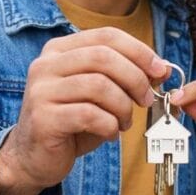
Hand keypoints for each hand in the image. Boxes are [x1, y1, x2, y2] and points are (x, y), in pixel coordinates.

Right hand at [0, 28, 168, 194]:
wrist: (33, 157)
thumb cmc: (72, 122)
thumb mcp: (102, 94)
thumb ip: (126, 77)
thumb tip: (163, 68)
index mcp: (60, 50)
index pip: (106, 36)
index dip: (139, 51)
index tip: (160, 70)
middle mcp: (46, 64)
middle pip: (103, 57)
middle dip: (135, 78)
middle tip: (145, 100)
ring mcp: (41, 90)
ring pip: (99, 85)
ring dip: (123, 107)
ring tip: (124, 122)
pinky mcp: (43, 118)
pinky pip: (90, 115)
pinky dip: (109, 125)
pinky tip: (110, 133)